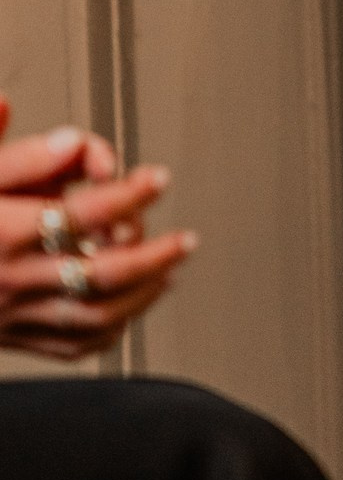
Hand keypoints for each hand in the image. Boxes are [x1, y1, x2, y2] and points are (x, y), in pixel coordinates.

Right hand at [0, 96, 195, 361]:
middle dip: (154, 256)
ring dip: (143, 294)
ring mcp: (14, 315)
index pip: (79, 215)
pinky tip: (133, 306)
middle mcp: (11, 278)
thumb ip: (15, 155)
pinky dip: (111, 329)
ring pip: (94, 315)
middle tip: (186, 239)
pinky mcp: (14, 339)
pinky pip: (72, 346)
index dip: (127, 195)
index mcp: (1, 232)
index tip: (157, 178)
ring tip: (171, 270)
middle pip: (100, 273)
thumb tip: (58, 134)